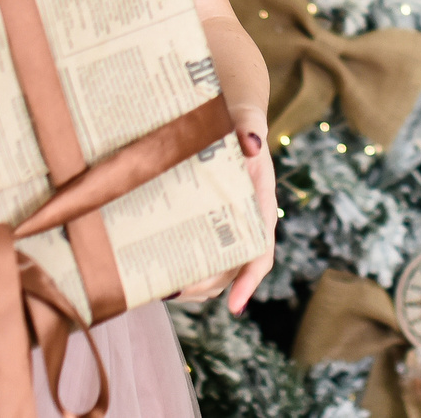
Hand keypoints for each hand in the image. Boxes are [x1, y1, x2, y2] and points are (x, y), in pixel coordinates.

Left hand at [170, 110, 277, 312]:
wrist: (228, 113)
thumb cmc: (238, 116)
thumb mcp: (246, 116)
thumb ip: (251, 125)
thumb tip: (250, 142)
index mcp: (261, 203)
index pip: (261, 251)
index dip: (249, 280)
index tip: (234, 307)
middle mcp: (247, 221)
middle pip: (233, 269)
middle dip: (207, 287)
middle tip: (174, 289)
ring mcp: (226, 225)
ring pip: (216, 269)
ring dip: (193, 284)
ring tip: (161, 285)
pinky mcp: (207, 222)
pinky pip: (200, 254)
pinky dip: (183, 267)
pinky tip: (158, 268)